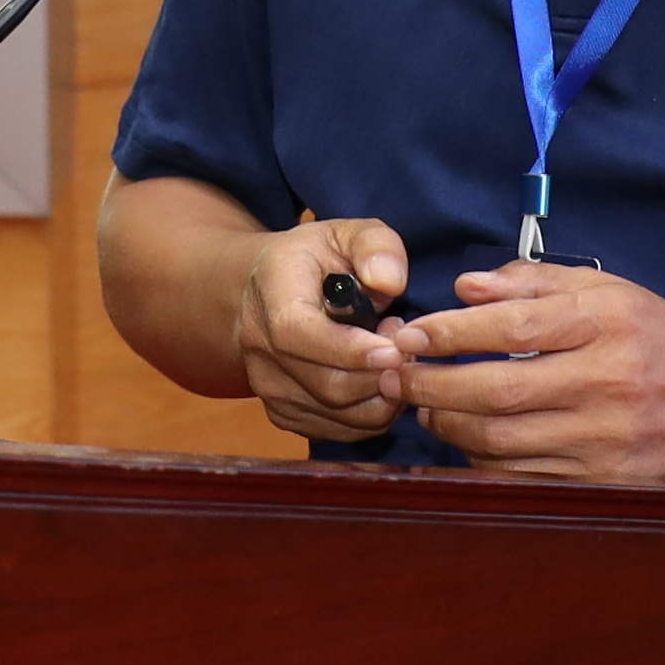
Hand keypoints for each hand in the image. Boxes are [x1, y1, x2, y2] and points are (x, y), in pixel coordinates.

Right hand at [231, 216, 413, 445]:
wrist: (267, 293)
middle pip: (327, 385)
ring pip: (340, 414)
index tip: (394, 349)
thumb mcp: (347, 233)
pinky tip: (379, 380)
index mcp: (271, 292)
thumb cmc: (317, 261)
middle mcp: (259, 346)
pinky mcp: (284, 414)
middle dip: (382, 372)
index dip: (349, 350)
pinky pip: (340, 431)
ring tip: (393, 357)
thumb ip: (375, 246)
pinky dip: (374, 414)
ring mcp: (268, 387)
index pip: (298, 334)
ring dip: (384, 394)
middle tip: (405, 342)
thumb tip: (390, 281)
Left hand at [389, 260, 664, 488]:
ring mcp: (605, 437)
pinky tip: (463, 440)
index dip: (449, 332)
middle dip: (431, 384)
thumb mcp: (610, 292)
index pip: (509, 328)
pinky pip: (523, 475)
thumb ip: (535, 283)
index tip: (409, 333)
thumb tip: (466, 287)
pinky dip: (481, 459)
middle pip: (495, 390)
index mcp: (606, 322)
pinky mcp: (603, 479)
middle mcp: (607, 381)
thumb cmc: (661, 340)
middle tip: (395, 375)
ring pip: (501, 440)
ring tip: (423, 405)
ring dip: (447, 424)